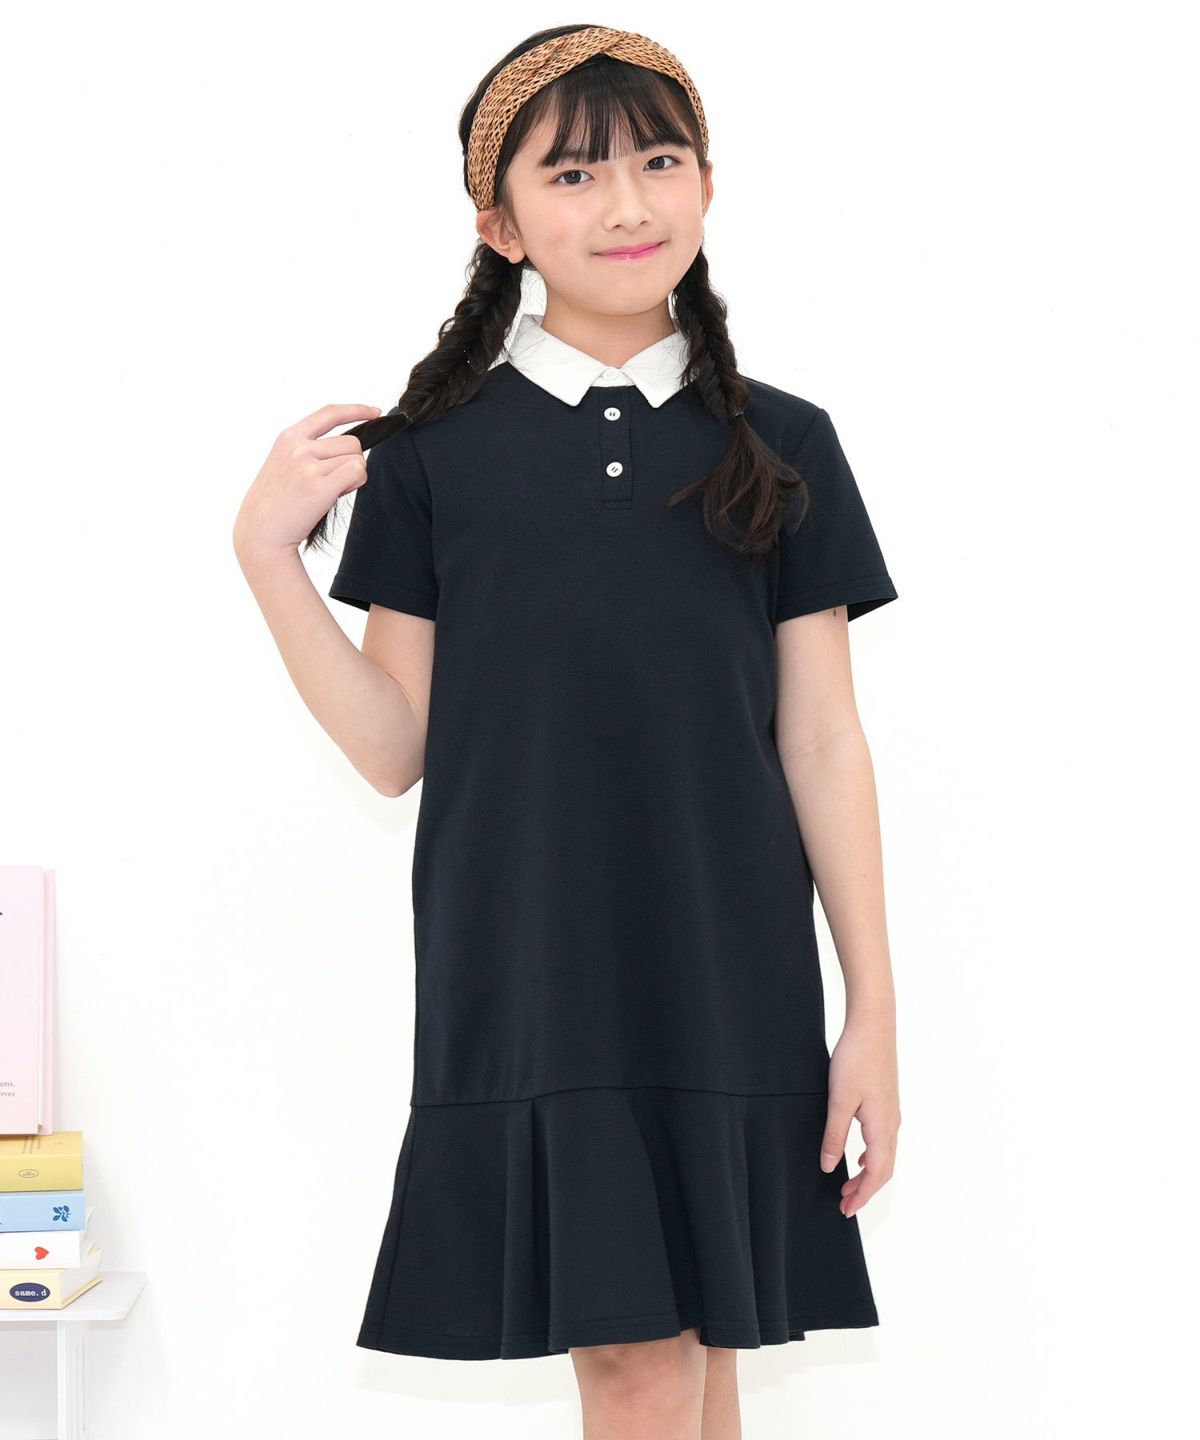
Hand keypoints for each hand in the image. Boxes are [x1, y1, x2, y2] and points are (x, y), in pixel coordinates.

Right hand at [233, 403, 380, 564]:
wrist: (261, 532)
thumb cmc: (276, 504)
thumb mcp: (284, 464)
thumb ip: (309, 450)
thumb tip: (350, 446)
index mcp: (289, 437)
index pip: (330, 413)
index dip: (356, 410)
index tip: (374, 412)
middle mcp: (298, 447)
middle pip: (352, 442)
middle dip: (352, 463)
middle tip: (334, 482)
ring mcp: (307, 465)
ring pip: (357, 459)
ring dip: (353, 477)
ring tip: (329, 491)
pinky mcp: (318, 486)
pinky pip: (357, 473)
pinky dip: (355, 485)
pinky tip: (335, 495)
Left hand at [819, 1013, 899, 1217]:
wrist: (873, 1027)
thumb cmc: (856, 1060)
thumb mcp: (839, 1100)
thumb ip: (834, 1135)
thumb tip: (829, 1167)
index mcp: (882, 1128)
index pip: (876, 1174)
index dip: (862, 1195)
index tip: (846, 1210)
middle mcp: (892, 1124)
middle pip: (884, 1169)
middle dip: (865, 1190)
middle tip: (844, 1204)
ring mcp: (891, 1113)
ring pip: (885, 1155)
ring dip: (868, 1174)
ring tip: (849, 1186)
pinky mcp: (886, 1102)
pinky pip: (883, 1140)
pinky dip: (873, 1156)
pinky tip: (860, 1156)